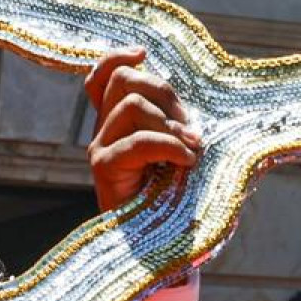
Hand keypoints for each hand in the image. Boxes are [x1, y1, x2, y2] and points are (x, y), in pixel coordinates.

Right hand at [84, 49, 202, 213]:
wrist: (159, 246)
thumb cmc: (176, 200)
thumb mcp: (179, 153)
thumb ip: (177, 127)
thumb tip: (199, 109)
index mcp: (117, 123)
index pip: (102, 76)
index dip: (118, 58)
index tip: (143, 54)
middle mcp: (104, 131)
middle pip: (123, 80)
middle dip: (164, 92)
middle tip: (191, 127)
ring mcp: (100, 148)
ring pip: (131, 105)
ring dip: (171, 124)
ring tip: (192, 150)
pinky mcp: (104, 168)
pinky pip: (138, 141)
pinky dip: (170, 146)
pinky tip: (188, 161)